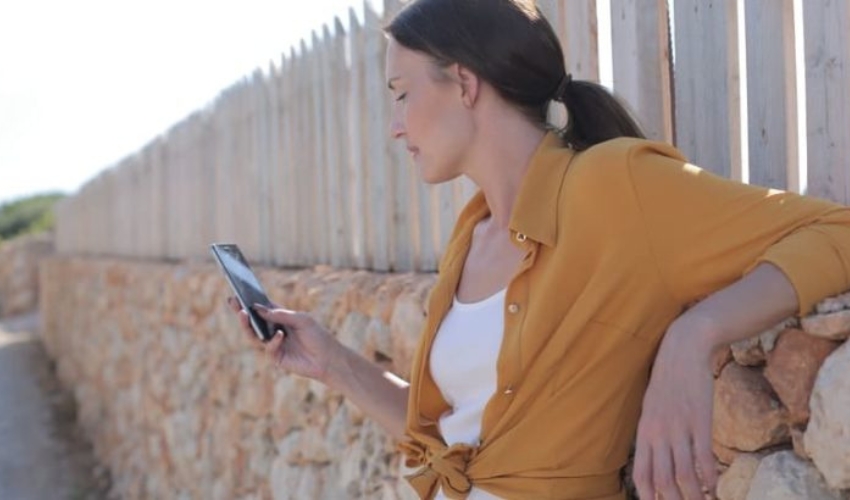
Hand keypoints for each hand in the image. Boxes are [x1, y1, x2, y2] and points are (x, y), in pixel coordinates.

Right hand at [226, 297, 340, 381]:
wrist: (329, 359)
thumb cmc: (317, 336)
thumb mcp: (301, 319)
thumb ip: (280, 314)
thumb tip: (258, 308)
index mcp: (280, 318)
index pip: (262, 308)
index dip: (249, 301)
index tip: (237, 293)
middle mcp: (274, 330)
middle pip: (253, 321)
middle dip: (242, 312)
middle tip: (234, 302)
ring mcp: (273, 344)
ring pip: (254, 335)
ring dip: (247, 325)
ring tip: (244, 314)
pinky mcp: (276, 358)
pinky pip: (269, 348)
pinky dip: (274, 340)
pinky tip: (280, 335)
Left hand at [632, 322, 718, 499]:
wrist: (683, 348)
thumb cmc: (668, 379)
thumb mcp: (651, 407)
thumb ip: (653, 433)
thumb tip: (657, 457)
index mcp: (645, 432)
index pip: (642, 474)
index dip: (648, 497)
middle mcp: (659, 433)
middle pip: (663, 481)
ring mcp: (679, 428)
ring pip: (685, 475)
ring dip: (695, 496)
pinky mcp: (700, 420)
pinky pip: (704, 458)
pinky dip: (710, 478)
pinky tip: (716, 488)